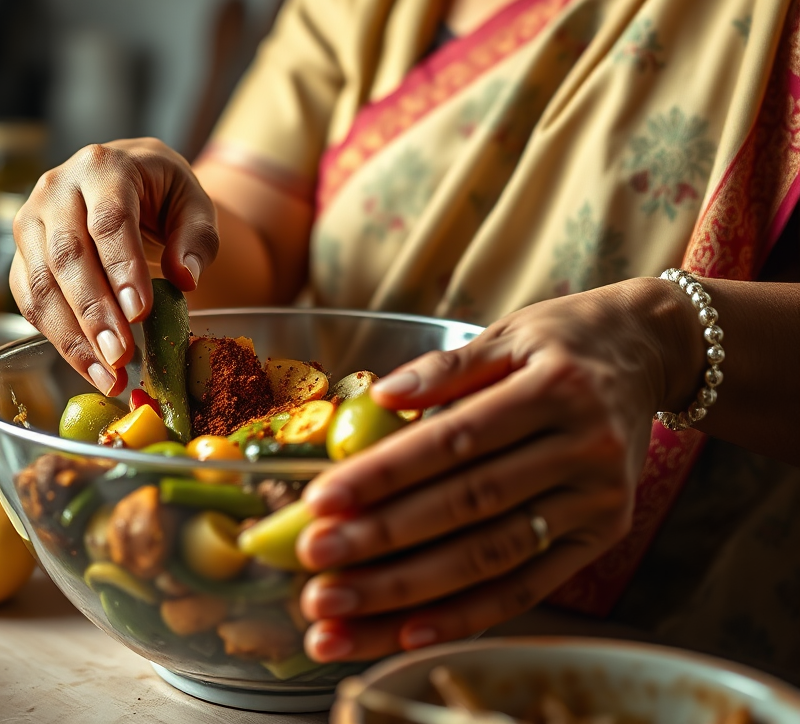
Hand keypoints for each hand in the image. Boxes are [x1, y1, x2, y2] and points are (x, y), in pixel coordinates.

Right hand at [10, 139, 218, 394]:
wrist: (124, 179)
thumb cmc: (162, 194)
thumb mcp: (193, 203)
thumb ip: (196, 238)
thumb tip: (185, 279)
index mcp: (103, 167)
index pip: (109, 220)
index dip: (122, 268)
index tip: (140, 312)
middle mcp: (56, 189)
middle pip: (68, 255)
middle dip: (94, 312)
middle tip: (121, 355)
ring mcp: (30, 221)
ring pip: (41, 284)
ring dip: (72, 336)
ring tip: (107, 374)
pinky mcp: (21, 255)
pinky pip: (30, 301)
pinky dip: (58, 338)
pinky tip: (89, 366)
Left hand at [296, 278, 700, 661]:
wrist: (652, 353)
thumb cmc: (564, 340)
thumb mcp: (510, 332)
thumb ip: (446, 368)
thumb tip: (380, 396)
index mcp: (553, 390)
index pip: (454, 441)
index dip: (384, 474)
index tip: (321, 501)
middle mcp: (582, 450)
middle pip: (469, 506)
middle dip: (384, 540)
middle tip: (314, 563)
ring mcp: (597, 502)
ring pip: (492, 557)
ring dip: (409, 593)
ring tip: (338, 613)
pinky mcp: (601, 538)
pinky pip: (529, 587)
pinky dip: (468, 614)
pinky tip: (407, 633)